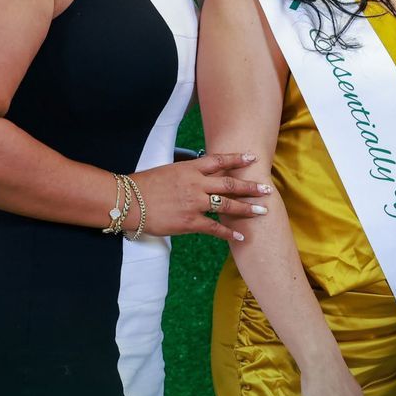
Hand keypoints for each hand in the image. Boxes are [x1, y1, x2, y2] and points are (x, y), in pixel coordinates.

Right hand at [130, 152, 272, 240]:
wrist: (128, 202)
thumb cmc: (143, 186)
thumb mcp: (168, 171)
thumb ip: (186, 175)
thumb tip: (198, 179)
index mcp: (189, 168)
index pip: (219, 161)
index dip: (238, 159)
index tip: (253, 159)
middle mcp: (196, 184)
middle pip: (230, 184)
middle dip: (250, 187)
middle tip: (267, 189)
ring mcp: (194, 203)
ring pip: (227, 205)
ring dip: (247, 209)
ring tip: (262, 211)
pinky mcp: (190, 222)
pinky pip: (214, 228)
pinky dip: (229, 233)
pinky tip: (240, 236)